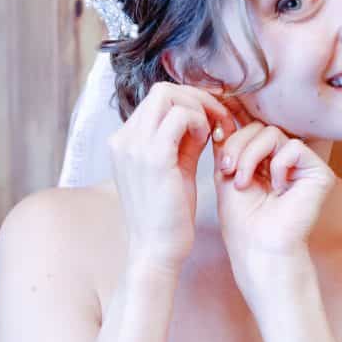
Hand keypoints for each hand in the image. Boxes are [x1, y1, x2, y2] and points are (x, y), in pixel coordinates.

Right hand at [108, 82, 236, 278]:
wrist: (157, 250)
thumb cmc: (169, 215)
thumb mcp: (175, 168)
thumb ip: (184, 140)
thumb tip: (203, 115)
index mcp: (124, 141)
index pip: (157, 99)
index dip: (189, 103)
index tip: (212, 121)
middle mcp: (123, 139)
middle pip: (161, 91)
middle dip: (196, 99)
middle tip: (219, 121)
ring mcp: (134, 146)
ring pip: (169, 96)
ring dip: (199, 108)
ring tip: (213, 133)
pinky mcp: (152, 157)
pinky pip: (180, 116)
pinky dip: (200, 121)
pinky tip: (209, 141)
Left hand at [212, 99, 335, 303]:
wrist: (257, 248)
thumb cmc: (241, 220)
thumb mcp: (227, 172)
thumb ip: (226, 143)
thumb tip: (220, 110)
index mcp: (266, 158)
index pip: (251, 126)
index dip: (235, 123)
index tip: (217, 128)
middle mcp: (286, 158)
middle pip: (259, 126)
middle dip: (236, 146)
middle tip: (227, 171)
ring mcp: (303, 165)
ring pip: (272, 134)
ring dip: (250, 156)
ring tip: (243, 183)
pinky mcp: (319, 173)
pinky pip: (292, 148)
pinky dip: (276, 166)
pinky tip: (275, 188)